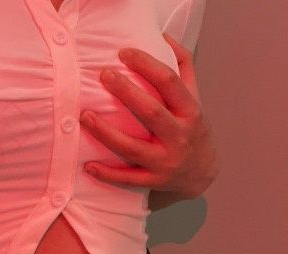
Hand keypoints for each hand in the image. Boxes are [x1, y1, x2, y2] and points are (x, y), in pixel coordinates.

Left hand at [80, 32, 218, 198]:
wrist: (202, 174)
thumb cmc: (191, 129)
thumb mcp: (195, 98)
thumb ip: (183, 66)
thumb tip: (164, 37)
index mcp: (190, 112)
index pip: (169, 82)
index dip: (146, 64)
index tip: (123, 53)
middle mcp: (180, 137)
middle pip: (151, 112)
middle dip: (126, 93)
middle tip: (103, 75)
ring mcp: (167, 162)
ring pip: (133, 148)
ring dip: (106, 133)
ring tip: (85, 116)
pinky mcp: (155, 182)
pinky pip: (128, 179)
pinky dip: (107, 174)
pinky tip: (89, 165)